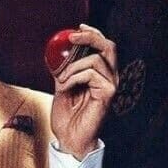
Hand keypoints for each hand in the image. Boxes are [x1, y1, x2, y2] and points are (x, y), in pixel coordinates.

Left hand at [50, 24, 117, 159]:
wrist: (69, 138)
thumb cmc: (67, 117)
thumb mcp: (62, 87)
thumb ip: (64, 70)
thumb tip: (57, 52)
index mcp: (101, 75)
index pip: (103, 47)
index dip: (92, 34)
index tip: (76, 29)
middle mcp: (109, 78)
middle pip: (108, 46)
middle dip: (90, 36)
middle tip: (72, 36)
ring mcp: (111, 85)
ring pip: (95, 59)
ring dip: (73, 66)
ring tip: (61, 80)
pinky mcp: (108, 93)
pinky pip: (91, 73)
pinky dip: (74, 77)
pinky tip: (65, 87)